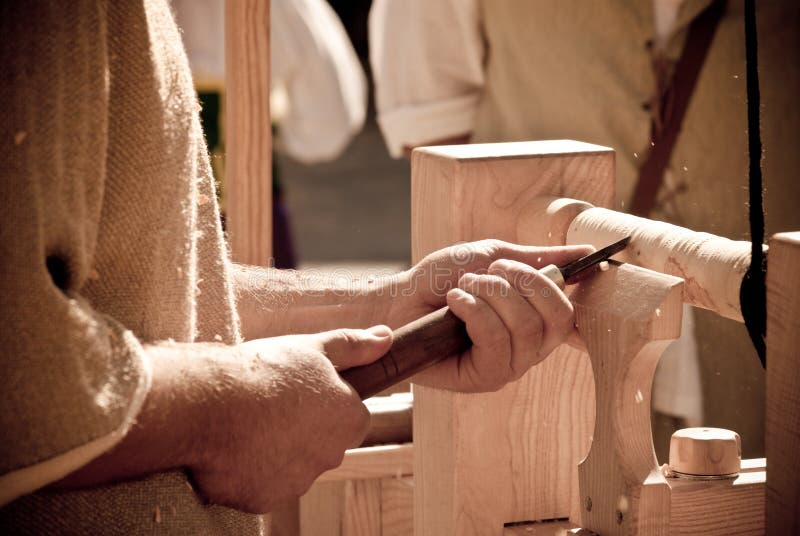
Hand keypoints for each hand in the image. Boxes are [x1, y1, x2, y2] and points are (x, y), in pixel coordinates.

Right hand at [190, 326, 391, 512]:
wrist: (209, 402)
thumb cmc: (264, 371)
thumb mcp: (315, 347)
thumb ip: (354, 346)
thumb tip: (386, 338)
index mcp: (350, 420)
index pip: (352, 417)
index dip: (327, 403)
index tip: (301, 391)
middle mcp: (332, 457)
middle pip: (323, 444)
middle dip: (304, 429)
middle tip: (272, 404)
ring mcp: (298, 482)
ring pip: (293, 466)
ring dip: (277, 450)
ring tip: (249, 422)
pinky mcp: (265, 499)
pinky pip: (263, 484)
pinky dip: (252, 470)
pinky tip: (235, 446)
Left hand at [392, 240, 592, 391]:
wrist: (400, 299)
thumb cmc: (442, 280)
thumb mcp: (494, 258)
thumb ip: (539, 259)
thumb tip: (586, 252)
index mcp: (535, 321)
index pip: (568, 312)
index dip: (555, 283)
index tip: (518, 265)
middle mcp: (528, 348)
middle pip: (556, 318)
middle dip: (521, 282)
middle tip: (487, 274)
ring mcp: (508, 366)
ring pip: (526, 327)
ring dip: (491, 294)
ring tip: (463, 288)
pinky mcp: (483, 379)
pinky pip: (497, 341)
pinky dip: (475, 311)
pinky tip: (455, 302)